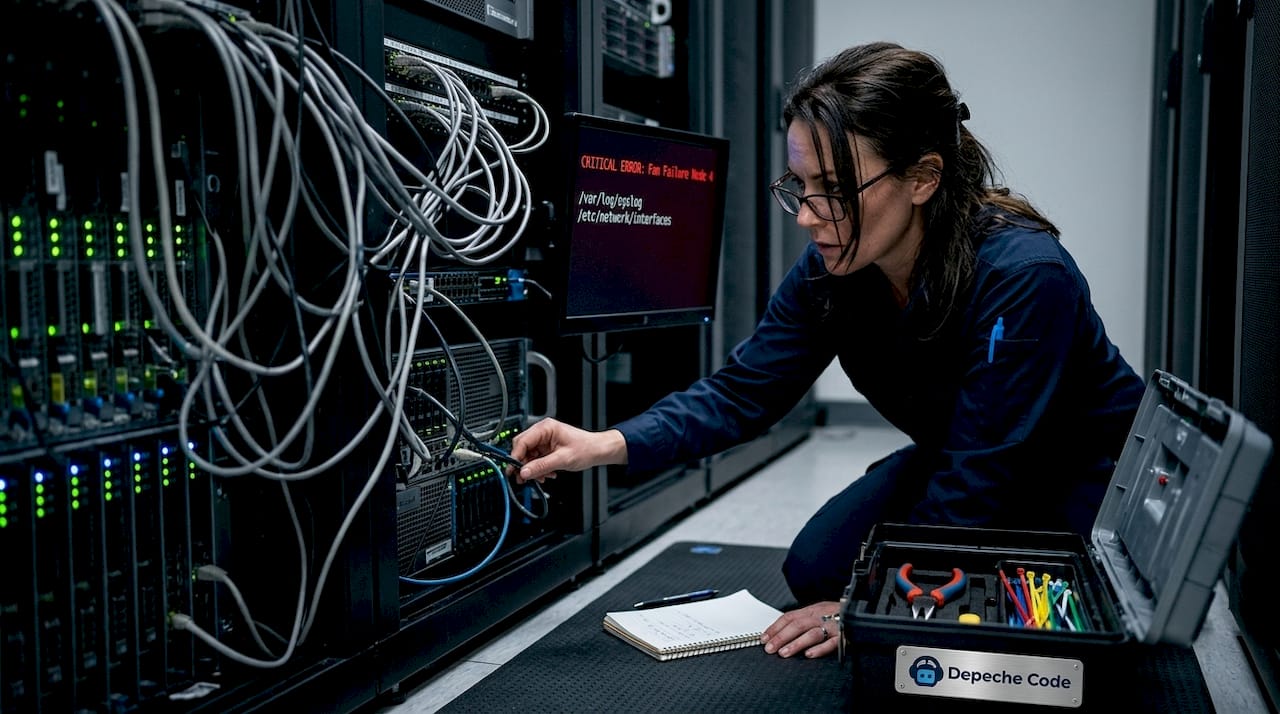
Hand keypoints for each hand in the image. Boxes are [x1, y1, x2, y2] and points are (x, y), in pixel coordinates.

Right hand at [509, 418, 626, 482]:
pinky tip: (546, 474)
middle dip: (522, 464)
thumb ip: (541, 466)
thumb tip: (524, 472)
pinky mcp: (547, 449)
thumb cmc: (586, 448)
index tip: (513, 470)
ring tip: (539, 478)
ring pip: (528, 456)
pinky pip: (536, 459)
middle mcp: (543, 432)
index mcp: (546, 428)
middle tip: (522, 478)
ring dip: (531, 469)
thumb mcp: (563, 459)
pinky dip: (538, 469)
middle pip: (522, 448)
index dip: (515, 457)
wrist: (597, 451)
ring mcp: (544, 441)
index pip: (522, 441)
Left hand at [760, 601, 840, 658]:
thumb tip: (781, 632)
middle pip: (798, 624)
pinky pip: (831, 643)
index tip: (764, 638)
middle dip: (781, 636)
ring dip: (796, 643)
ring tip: (784, 653)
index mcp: (813, 610)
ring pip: (812, 633)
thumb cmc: (839, 615)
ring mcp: (833, 626)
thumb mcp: (820, 612)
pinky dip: (820, 649)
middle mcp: (821, 616)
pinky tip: (809, 655)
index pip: (790, 617)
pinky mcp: (844, 637)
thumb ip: (804, 620)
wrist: (862, 612)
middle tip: (769, 648)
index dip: (776, 627)